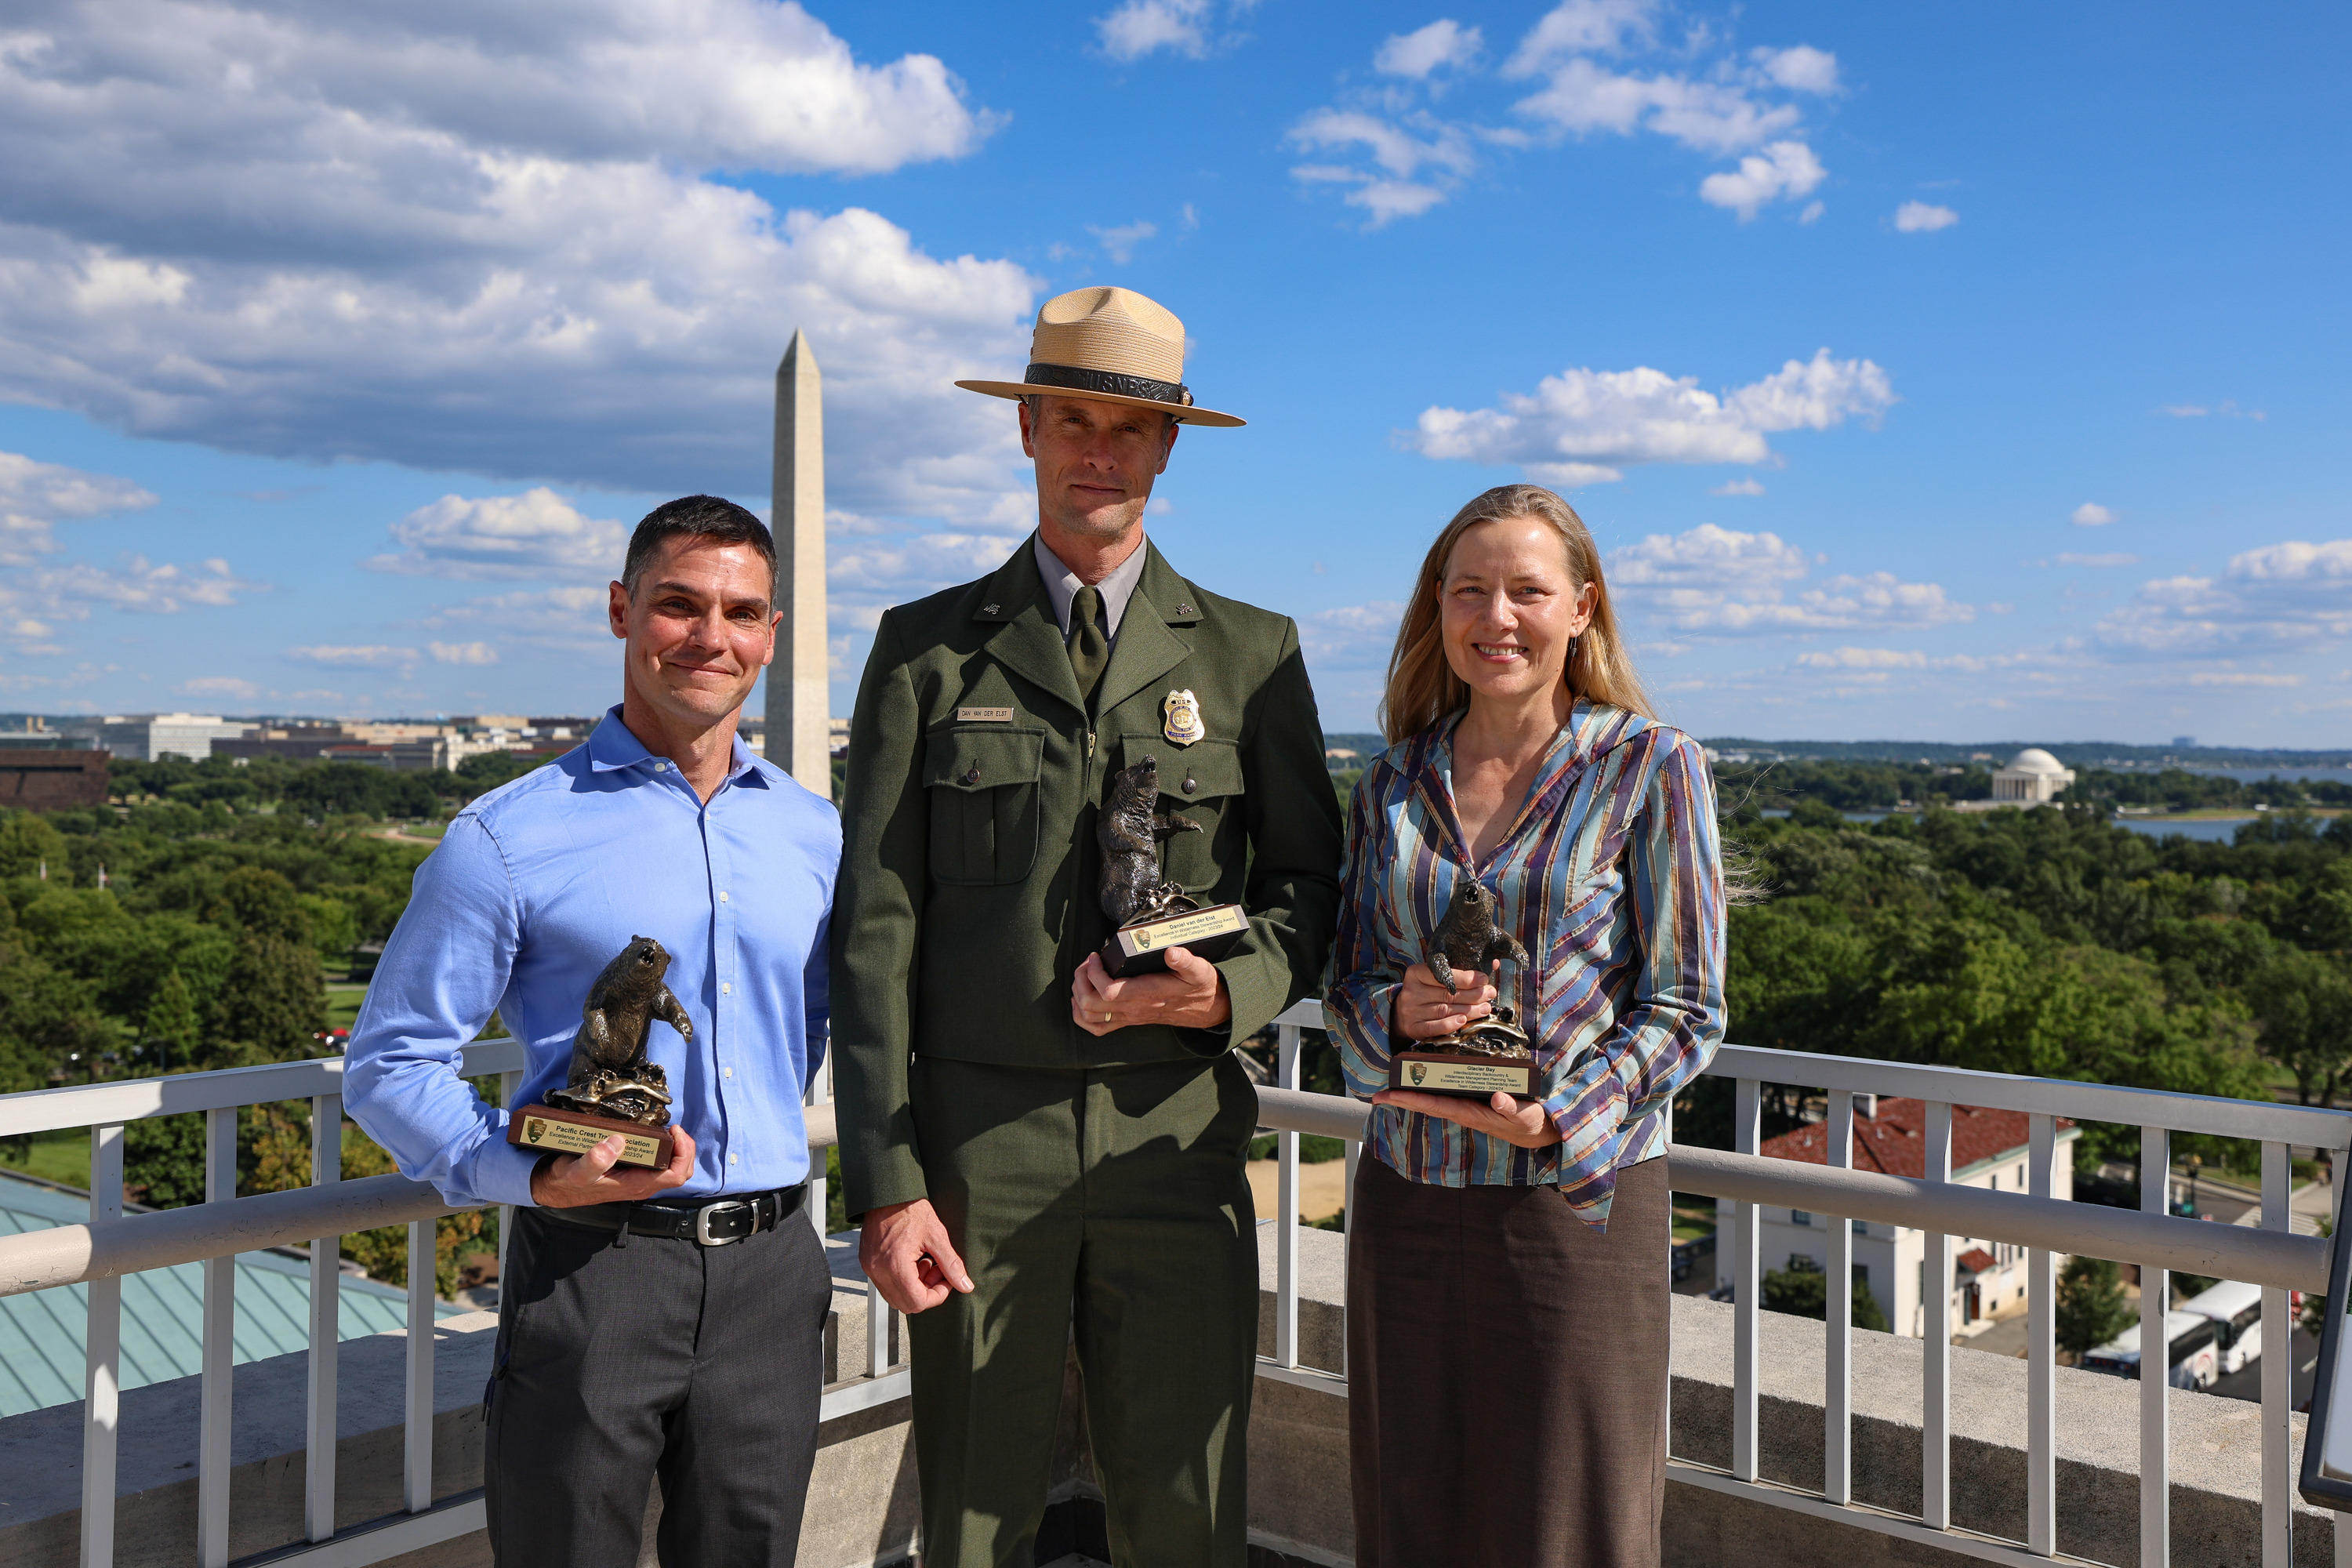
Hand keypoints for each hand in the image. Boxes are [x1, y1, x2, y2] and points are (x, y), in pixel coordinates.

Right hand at [529, 1126, 696, 1206]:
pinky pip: (660, 1163)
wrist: (557, 1188)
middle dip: (685, 1148)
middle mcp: (642, 1184)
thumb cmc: (568, 1181)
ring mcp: (640, 1179)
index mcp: (636, 1185)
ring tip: (668, 1130)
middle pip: (681, 1171)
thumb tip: (617, 1142)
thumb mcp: (576, 1171)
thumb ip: (594, 1160)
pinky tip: (656, 1135)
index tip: (674, 1131)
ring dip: (677, 1148)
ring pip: (672, 1167)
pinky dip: (665, 1148)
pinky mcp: (634, 1172)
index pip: (676, 1175)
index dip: (683, 1153)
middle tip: (674, 1128)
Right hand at [858, 1198, 974, 1314]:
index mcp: (895, 1266)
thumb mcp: (937, 1235)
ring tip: (925, 1261)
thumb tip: (965, 1286)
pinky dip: (902, 1279)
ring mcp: (869, 1268)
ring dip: (914, 1286)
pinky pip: (886, 1284)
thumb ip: (951, 1264)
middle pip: (905, 1304)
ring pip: (895, 1296)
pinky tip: (913, 1259)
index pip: (917, 1302)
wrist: (887, 1192)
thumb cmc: (911, 1208)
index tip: (947, 1280)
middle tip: (937, 1269)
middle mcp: (878, 1271)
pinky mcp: (867, 1262)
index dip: (937, 1296)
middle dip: (926, 1292)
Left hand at [1071, 948, 1231, 1034]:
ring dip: (1078, 995)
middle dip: (1081, 980)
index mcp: (1147, 995)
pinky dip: (1082, 1014)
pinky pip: (1096, 1027)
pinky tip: (1084, 996)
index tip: (1096, 956)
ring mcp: (1129, 1017)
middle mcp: (1134, 1009)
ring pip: (1088, 1017)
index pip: (1108, 992)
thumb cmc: (1199, 987)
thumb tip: (1172, 952)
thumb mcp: (1199, 970)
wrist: (1206, 1009)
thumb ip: (1186, 961)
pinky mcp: (1128, 1020)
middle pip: (1090, 1005)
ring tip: (1084, 975)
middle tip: (1088, 962)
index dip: (1094, 973)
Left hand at [1370, 1089, 1562, 1148]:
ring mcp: (1468, 1107)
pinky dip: (1430, 1089)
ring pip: (1435, 1100)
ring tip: (1391, 1086)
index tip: (1390, 1096)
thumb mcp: (1525, 1116)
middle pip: (1428, 1103)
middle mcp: (1465, 1111)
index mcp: (1473, 1114)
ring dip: (1413, 1094)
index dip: (1412, 1099)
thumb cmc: (1531, 1123)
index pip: (1437, 1105)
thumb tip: (1495, 1097)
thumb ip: (1511, 1108)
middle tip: (1378, 1094)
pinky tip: (1419, 1083)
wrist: (1540, 1131)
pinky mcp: (1473, 1102)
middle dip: (1403, 1098)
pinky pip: (1446, 1095)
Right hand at [1392, 961, 1497, 1040]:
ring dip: (1469, 1010)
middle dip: (1473, 994)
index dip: (1465, 978)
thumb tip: (1493, 964)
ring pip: (1444, 1010)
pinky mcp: (1413, 1028)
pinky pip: (1433, 1027)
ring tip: (1485, 1007)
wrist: (1401, 1013)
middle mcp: (1411, 992)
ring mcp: (1411, 1011)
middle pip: (1446, 994)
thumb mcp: (1435, 978)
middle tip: (1489, 994)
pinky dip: (1449, 1024)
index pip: (1442, 975)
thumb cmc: (1425, 991)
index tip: (1483, 979)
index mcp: (1416, 973)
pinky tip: (1463, 1021)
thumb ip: (1460, 972)